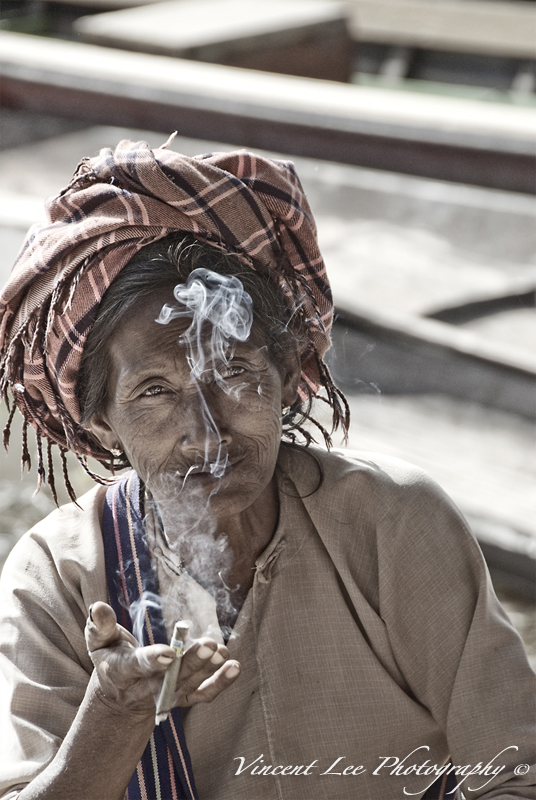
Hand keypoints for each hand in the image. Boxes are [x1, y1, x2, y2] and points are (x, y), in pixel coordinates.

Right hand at [85, 602, 239, 715]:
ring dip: (208, 669)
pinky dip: (220, 683)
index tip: (170, 652)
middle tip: (209, 646)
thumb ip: (100, 625)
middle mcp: (145, 688)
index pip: (138, 666)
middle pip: (169, 678)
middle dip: (190, 663)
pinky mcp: (182, 696)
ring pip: (189, 685)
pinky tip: (234, 667)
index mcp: (122, 672)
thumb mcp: (98, 642)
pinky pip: (203, 695)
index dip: (154, 660)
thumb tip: (98, 606)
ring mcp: (166, 694)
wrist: (119, 696)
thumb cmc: (109, 657)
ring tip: (222, 652)